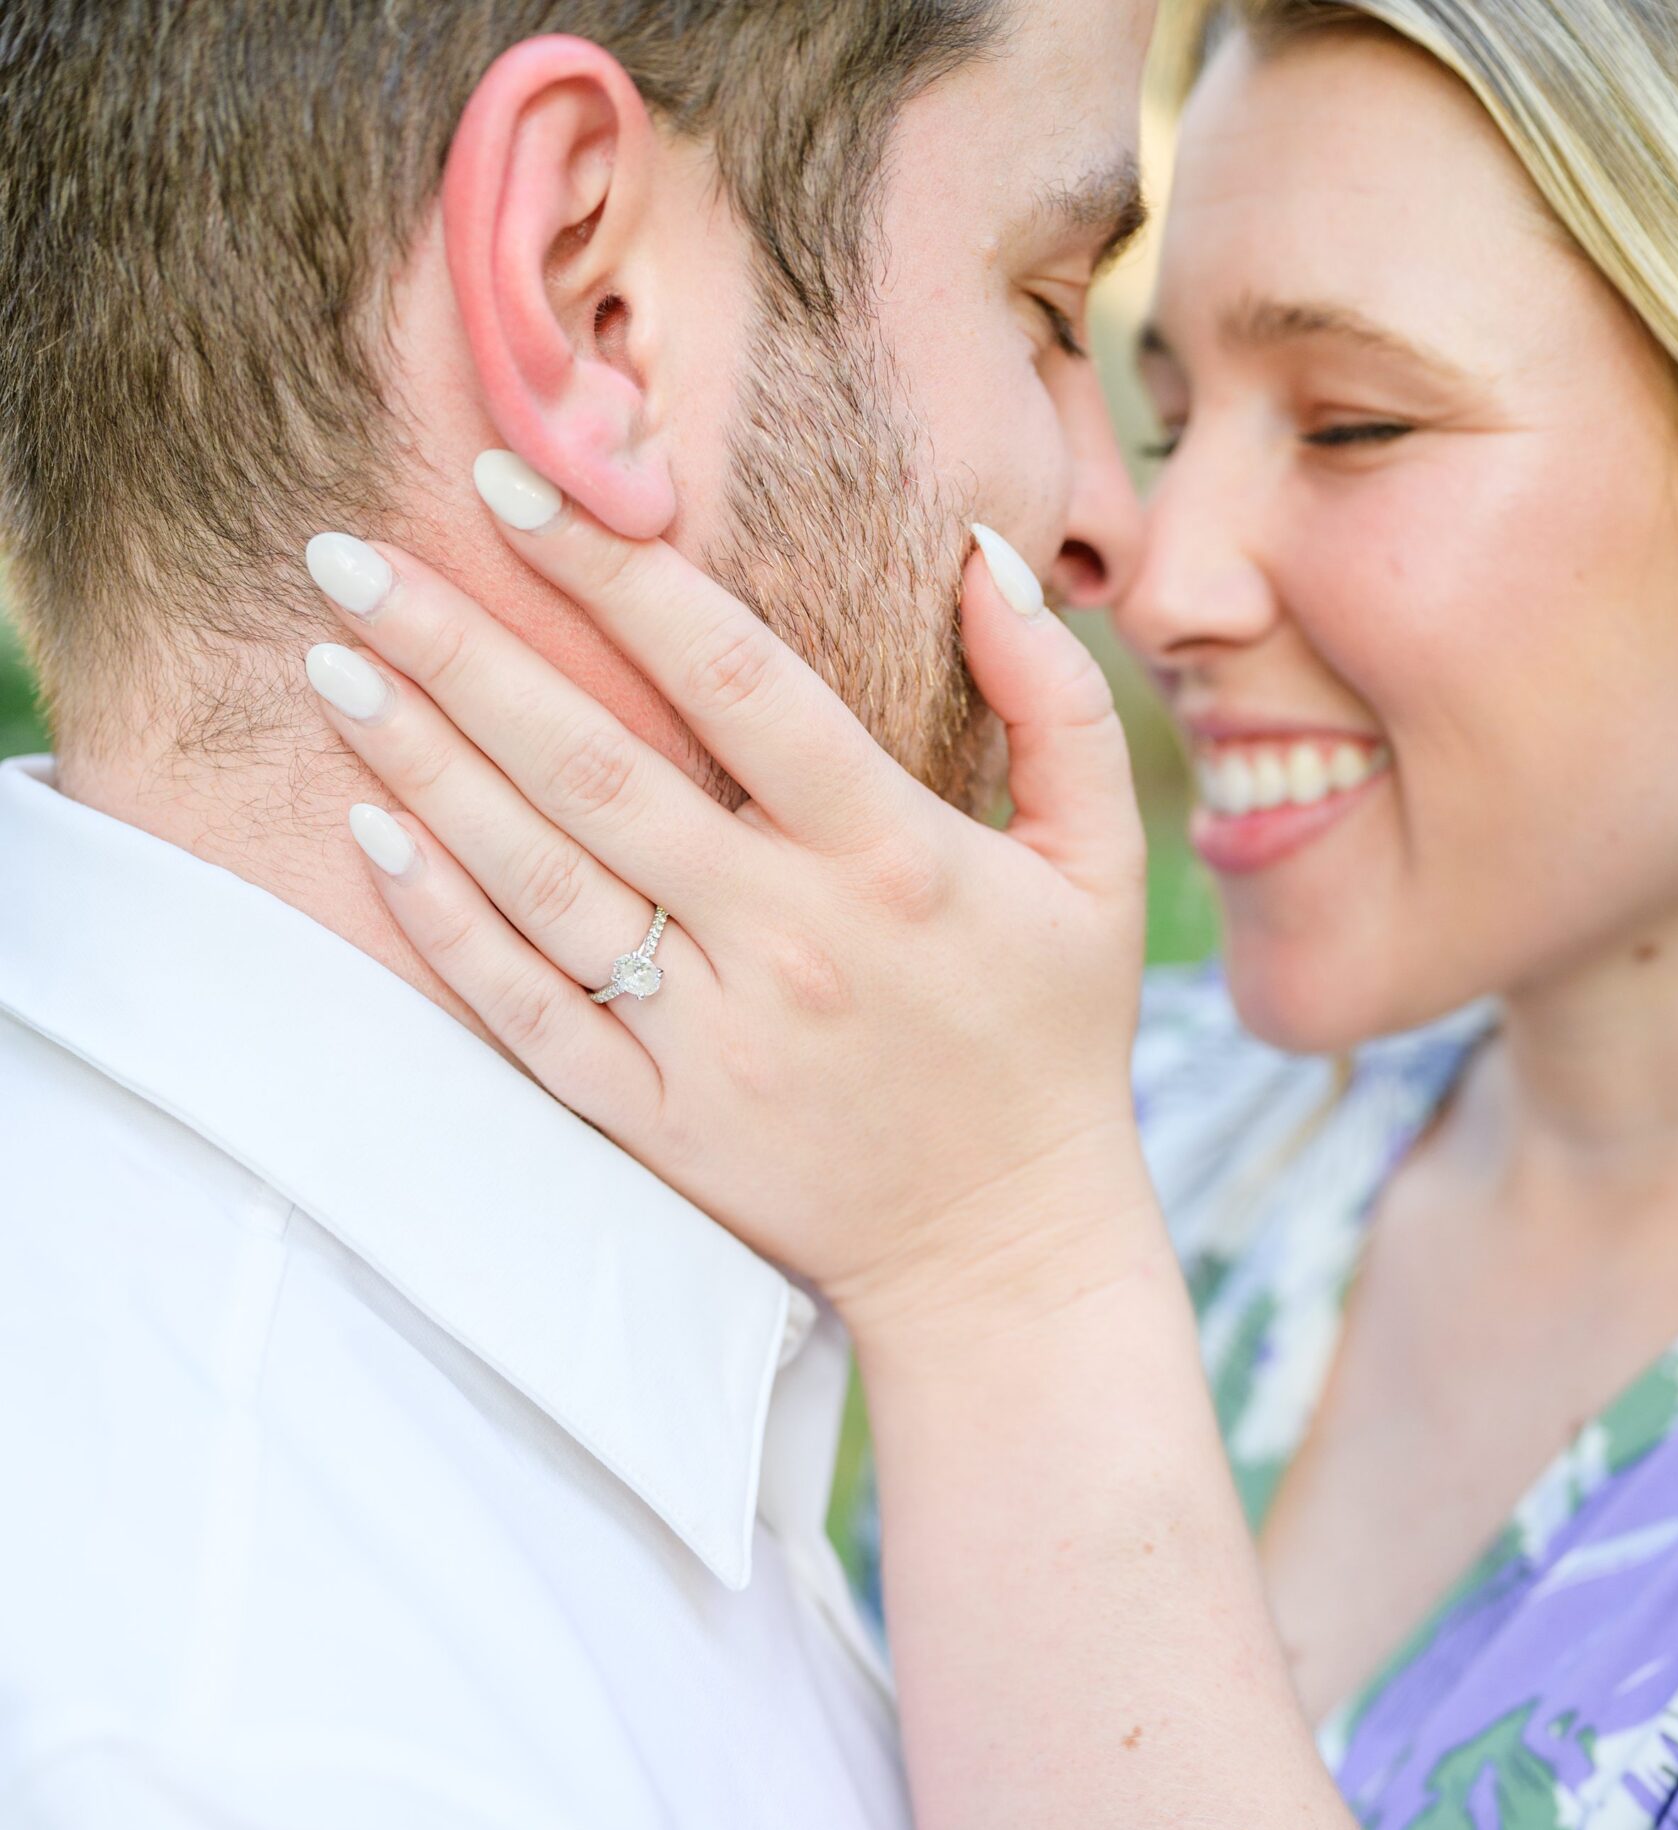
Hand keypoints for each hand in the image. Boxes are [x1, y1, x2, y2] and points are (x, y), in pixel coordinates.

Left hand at [301, 461, 1148, 1348]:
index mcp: (891, 860)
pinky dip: (445, 925)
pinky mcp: (659, 1123)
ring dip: (426, 765)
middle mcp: (786, 941)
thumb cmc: (1048, 1042)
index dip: (619, 575)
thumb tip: (981, 552)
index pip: (736, 682)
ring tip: (336, 667)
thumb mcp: (1098, 868)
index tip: (518, 485)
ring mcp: (710, 1040)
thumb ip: (1056, 704)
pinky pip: (526, 1014)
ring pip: (539, 880)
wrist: (1002, 1254)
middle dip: (464, 652)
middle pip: (597, 768)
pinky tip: (374, 834)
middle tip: (352, 557)